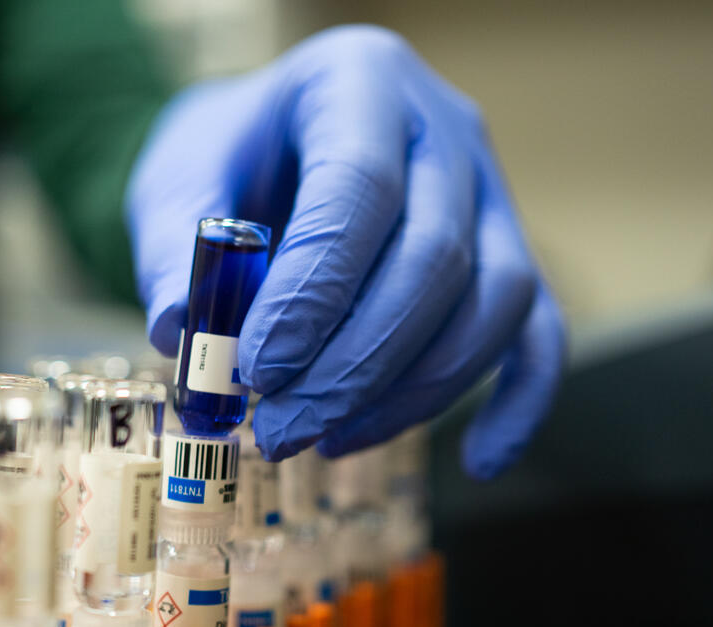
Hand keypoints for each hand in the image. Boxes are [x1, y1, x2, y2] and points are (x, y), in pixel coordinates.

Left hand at [126, 25, 564, 478]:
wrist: (273, 145)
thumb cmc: (229, 157)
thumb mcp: (179, 180)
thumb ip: (173, 248)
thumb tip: (180, 330)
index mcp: (359, 80)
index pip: (360, 188)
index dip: (315, 290)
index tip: (258, 368)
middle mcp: (444, 127)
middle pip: (435, 256)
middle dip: (354, 364)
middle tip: (280, 429)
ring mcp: (491, 190)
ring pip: (495, 301)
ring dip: (413, 392)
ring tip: (325, 438)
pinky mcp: (508, 252)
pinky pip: (539, 331)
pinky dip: (519, 401)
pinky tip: (478, 459)